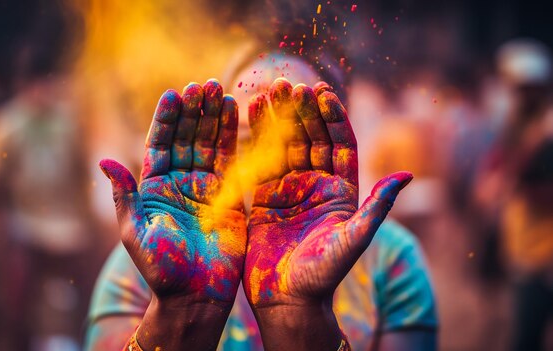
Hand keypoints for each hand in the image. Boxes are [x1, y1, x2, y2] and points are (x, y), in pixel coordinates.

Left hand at [100, 80, 245, 350]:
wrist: (195, 295)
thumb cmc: (161, 268)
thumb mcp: (134, 232)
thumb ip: (125, 195)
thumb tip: (103, 160)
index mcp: (154, 187)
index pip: (160, 145)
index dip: (166, 120)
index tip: (173, 95)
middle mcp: (180, 182)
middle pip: (186, 138)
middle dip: (193, 111)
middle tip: (201, 85)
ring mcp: (206, 187)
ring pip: (209, 144)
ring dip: (213, 117)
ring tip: (218, 89)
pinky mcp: (229, 195)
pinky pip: (231, 160)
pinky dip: (233, 136)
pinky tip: (235, 112)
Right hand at [243, 79, 411, 349]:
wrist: (288, 298)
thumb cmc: (324, 275)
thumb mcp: (353, 240)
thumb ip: (376, 207)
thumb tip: (407, 175)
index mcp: (343, 191)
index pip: (340, 144)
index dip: (332, 117)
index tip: (322, 92)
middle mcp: (317, 184)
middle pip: (312, 138)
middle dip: (302, 110)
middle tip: (289, 85)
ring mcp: (290, 188)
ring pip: (286, 144)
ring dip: (279, 117)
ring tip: (269, 90)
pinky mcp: (265, 196)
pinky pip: (262, 160)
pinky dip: (256, 137)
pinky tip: (250, 112)